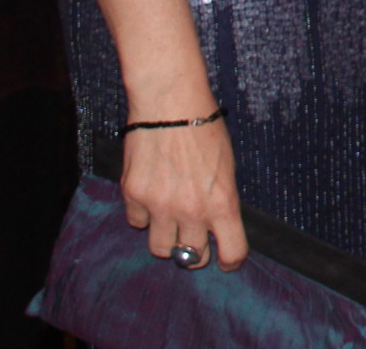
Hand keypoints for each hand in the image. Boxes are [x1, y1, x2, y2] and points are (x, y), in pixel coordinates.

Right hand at [119, 105, 245, 270]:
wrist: (171, 105)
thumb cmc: (205, 130)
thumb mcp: (227, 167)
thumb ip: (221, 199)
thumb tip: (216, 225)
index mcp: (222, 202)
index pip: (232, 251)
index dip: (230, 260)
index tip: (226, 260)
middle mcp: (191, 210)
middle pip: (191, 258)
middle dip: (196, 253)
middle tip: (195, 241)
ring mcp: (160, 206)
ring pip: (160, 248)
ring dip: (167, 239)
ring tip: (171, 222)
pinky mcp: (134, 196)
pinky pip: (137, 222)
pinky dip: (144, 215)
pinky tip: (152, 197)